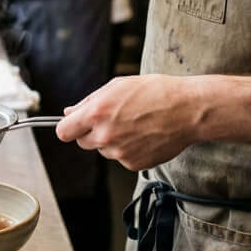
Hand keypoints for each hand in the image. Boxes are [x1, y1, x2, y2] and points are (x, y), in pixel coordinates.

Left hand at [57, 75, 201, 170]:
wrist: (187, 110)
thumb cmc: (156, 92)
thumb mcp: (118, 86)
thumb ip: (89, 101)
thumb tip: (69, 112)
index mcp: (96, 113)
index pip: (63, 132)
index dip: (69, 128)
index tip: (75, 126)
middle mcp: (105, 135)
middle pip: (83, 143)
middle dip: (92, 132)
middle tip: (114, 119)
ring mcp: (119, 153)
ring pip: (104, 150)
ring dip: (112, 141)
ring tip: (135, 125)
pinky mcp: (133, 164)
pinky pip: (121, 158)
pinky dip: (129, 150)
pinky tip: (144, 135)